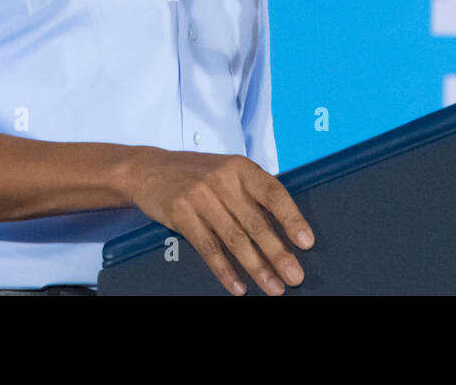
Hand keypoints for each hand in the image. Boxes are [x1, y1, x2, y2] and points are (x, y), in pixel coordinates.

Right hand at [131, 149, 313, 294]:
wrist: (149, 170)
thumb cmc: (197, 174)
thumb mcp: (227, 171)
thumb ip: (252, 193)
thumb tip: (284, 229)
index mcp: (241, 168)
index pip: (273, 193)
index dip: (291, 218)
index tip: (305, 242)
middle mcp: (223, 180)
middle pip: (256, 222)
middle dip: (278, 253)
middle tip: (294, 276)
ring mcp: (201, 197)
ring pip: (234, 239)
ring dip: (256, 267)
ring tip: (273, 287)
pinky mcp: (181, 215)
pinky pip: (208, 248)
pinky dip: (225, 270)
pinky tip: (238, 286)